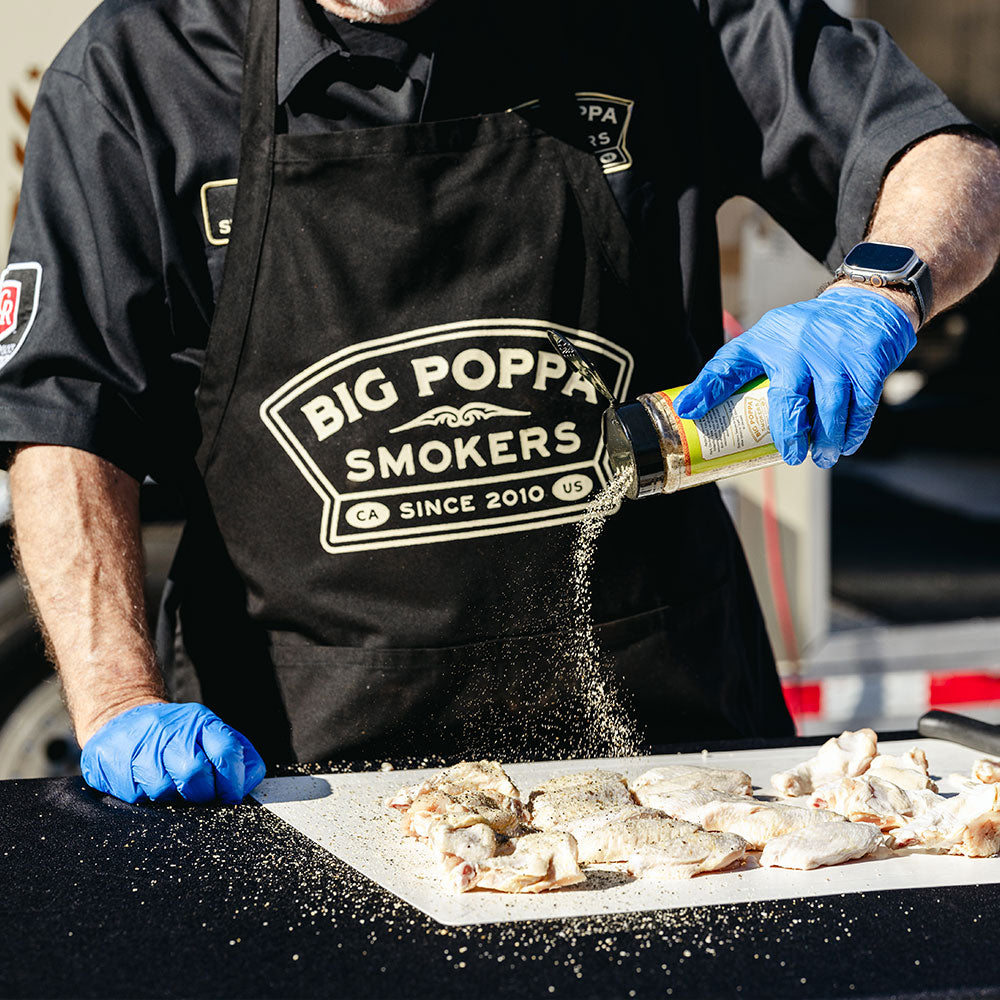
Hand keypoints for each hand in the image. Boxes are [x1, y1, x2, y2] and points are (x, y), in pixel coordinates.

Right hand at [80, 702, 266, 803]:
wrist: (124, 717)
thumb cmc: (176, 735)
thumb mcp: (209, 732)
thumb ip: (236, 754)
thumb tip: (250, 779)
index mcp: (201, 722)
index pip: (226, 751)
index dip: (233, 782)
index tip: (232, 796)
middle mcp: (169, 730)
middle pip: (194, 773)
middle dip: (202, 795)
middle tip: (200, 797)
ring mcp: (139, 745)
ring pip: (163, 789)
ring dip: (171, 798)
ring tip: (170, 787)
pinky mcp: (110, 761)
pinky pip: (135, 795)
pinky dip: (145, 798)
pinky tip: (145, 784)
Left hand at [673, 287, 915, 467]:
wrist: (864, 305)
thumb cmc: (805, 337)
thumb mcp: (769, 342)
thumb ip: (741, 373)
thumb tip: (699, 413)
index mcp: (764, 340)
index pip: (729, 364)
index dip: (706, 388)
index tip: (689, 412)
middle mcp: (796, 343)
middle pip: (788, 397)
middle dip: (789, 434)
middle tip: (792, 457)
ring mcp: (833, 351)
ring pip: (830, 405)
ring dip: (827, 438)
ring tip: (822, 456)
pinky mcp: (866, 359)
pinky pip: (862, 403)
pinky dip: (854, 429)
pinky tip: (847, 444)